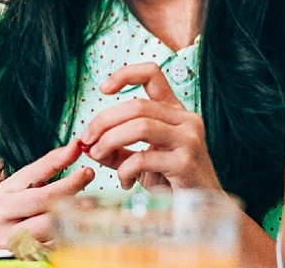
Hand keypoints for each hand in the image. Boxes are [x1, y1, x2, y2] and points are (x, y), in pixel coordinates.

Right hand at [0, 142, 94, 250]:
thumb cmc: (2, 206)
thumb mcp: (16, 183)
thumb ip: (46, 166)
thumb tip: (74, 147)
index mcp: (5, 203)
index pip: (44, 193)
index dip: (69, 183)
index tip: (88, 171)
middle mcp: (9, 226)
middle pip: (52, 216)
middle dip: (77, 203)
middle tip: (93, 195)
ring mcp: (19, 247)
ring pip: (56, 235)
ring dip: (77, 222)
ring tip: (89, 209)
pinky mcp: (28, 259)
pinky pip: (55, 249)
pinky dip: (68, 238)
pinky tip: (75, 229)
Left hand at [79, 62, 220, 191]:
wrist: (200, 209)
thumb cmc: (169, 181)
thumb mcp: (139, 160)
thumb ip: (114, 148)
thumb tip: (84, 143)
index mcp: (175, 112)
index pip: (153, 74)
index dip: (125, 74)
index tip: (102, 89)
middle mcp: (186, 120)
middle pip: (136, 105)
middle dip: (103, 121)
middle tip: (86, 141)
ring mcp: (190, 139)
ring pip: (139, 126)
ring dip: (109, 140)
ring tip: (97, 155)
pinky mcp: (187, 162)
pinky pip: (143, 158)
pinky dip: (124, 170)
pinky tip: (124, 182)